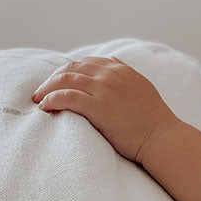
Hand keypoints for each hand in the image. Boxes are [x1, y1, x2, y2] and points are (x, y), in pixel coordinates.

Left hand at [31, 56, 179, 163]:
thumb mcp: (141, 88)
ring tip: (39, 100)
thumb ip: (124, 76)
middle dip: (52, 79)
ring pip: (65, 80)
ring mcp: (104, 90)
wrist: (161, 138)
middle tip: (41, 93)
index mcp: (119, 69)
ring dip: (47, 89)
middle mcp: (110, 75)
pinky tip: (45, 107)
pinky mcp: (99, 107)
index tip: (57, 84)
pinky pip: (67, 97)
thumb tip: (112, 65)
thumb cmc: (152, 120)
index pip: (84, 62)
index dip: (66, 72)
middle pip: (71, 68)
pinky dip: (52, 99)